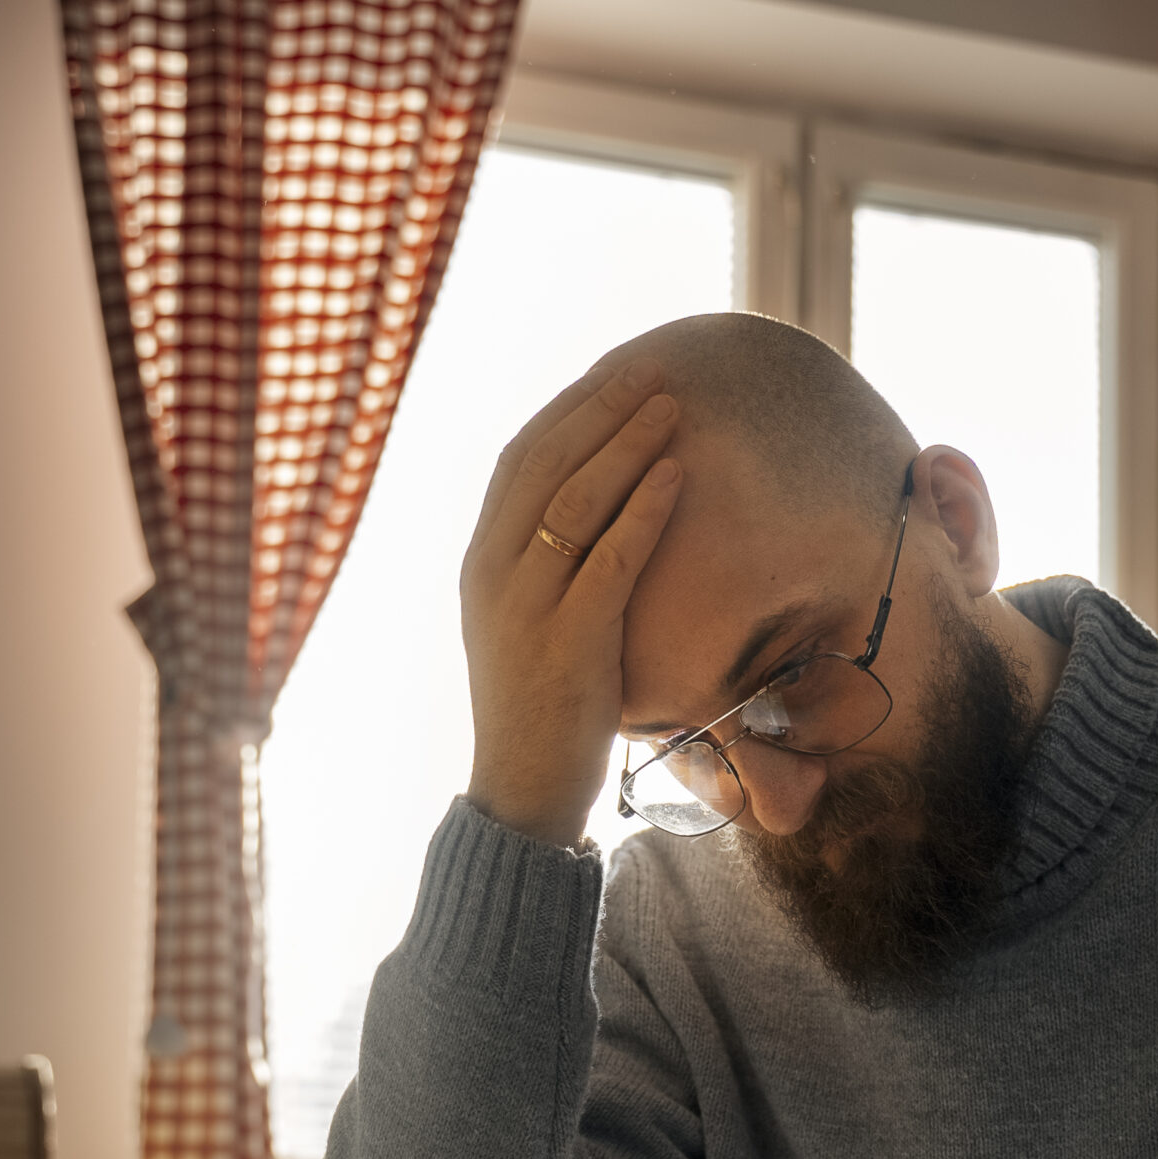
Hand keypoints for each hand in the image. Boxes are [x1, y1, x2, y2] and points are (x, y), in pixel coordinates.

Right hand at [462, 357, 682, 846]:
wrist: (521, 788)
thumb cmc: (539, 709)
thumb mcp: (527, 624)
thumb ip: (545, 569)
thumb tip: (594, 515)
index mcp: (481, 563)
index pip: (518, 462)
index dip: (569, 413)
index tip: (613, 378)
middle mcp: (493, 573)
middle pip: (546, 464)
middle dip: (601, 410)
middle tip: (651, 370)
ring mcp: (527, 606)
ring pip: (575, 500)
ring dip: (627, 445)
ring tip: (672, 406)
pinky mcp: (569, 641)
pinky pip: (609, 558)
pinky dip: (644, 511)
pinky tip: (677, 476)